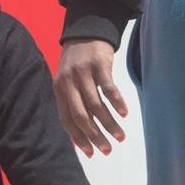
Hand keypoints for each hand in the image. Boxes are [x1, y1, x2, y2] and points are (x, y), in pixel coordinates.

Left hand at [53, 38, 127, 156]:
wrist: (85, 31)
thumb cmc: (77, 63)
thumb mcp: (67, 81)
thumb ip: (72, 103)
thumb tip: (80, 134)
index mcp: (59, 90)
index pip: (67, 120)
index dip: (79, 138)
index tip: (91, 154)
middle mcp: (69, 83)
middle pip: (82, 116)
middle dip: (95, 136)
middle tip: (108, 150)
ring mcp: (84, 73)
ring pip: (97, 106)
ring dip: (110, 124)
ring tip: (120, 136)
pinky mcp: (99, 64)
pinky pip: (109, 88)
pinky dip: (117, 103)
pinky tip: (125, 114)